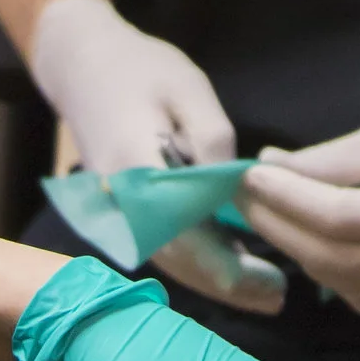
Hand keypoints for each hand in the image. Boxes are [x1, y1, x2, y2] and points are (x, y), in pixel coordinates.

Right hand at [28, 0, 273, 307]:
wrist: (81, 64)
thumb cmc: (141, 70)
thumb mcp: (188, 90)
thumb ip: (213, 143)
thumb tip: (235, 193)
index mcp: (136, 170)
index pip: (184, 235)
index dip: (227, 267)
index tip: (271, 280)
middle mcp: (119, 202)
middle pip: (178, 259)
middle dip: (229, 284)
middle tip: (278, 295)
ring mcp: (114, 211)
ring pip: (167, 259)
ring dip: (213, 279)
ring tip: (262, 289)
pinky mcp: (119, 211)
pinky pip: (158, 245)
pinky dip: (194, 261)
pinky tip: (229, 262)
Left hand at [242, 122, 359, 321]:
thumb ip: (326, 161)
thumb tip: (265, 166)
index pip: (336, 215)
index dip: (287, 197)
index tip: (248, 173)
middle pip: (321, 252)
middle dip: (273, 220)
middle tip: (240, 191)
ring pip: (324, 272)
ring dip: (288, 240)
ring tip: (265, 206)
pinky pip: (340, 287)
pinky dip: (316, 259)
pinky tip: (306, 233)